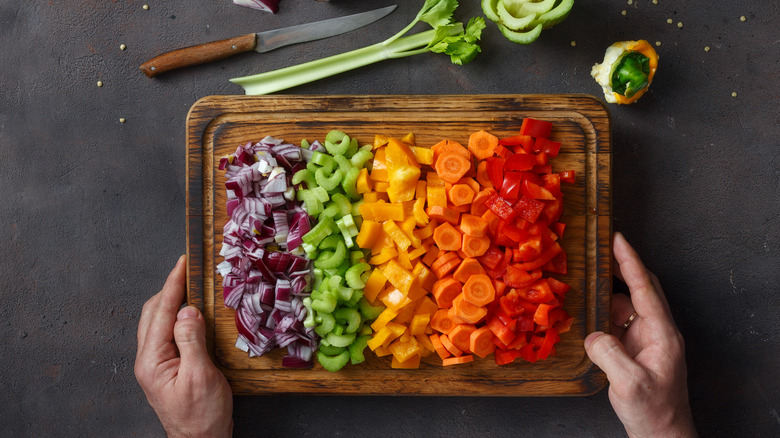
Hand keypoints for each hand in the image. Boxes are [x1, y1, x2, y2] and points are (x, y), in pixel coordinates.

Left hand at [135, 255, 233, 437]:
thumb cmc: (202, 415)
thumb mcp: (201, 376)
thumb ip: (192, 340)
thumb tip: (188, 311)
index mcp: (152, 360)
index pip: (162, 312)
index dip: (174, 285)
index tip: (183, 263)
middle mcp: (148, 360)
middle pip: (154, 313)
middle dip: (170, 289)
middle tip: (187, 270)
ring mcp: (155, 365)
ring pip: (159, 322)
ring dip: (173, 302)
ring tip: (190, 286)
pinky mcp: (166, 369)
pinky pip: (167, 334)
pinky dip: (177, 317)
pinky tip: (190, 315)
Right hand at [584, 233, 696, 437]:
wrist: (662, 435)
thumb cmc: (654, 412)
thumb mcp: (629, 383)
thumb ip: (609, 353)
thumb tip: (592, 335)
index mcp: (662, 334)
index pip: (644, 288)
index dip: (630, 261)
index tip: (618, 239)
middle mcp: (657, 333)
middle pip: (641, 289)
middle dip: (622, 267)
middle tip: (602, 248)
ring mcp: (647, 342)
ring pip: (627, 306)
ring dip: (609, 294)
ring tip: (588, 283)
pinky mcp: (637, 352)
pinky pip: (619, 324)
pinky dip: (604, 315)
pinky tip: (589, 317)